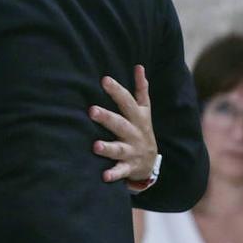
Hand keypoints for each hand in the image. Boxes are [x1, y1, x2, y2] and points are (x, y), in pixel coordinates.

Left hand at [91, 64, 156, 184]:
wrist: (151, 163)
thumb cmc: (141, 130)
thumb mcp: (144, 110)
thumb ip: (141, 89)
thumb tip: (139, 66)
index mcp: (138, 117)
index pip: (128, 101)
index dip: (117, 90)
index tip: (104, 79)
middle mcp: (135, 133)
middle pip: (121, 123)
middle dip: (107, 117)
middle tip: (91, 110)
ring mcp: (132, 151)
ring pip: (119, 148)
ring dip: (108, 147)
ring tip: (95, 146)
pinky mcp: (129, 167)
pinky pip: (121, 171)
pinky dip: (114, 174)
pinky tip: (104, 176)